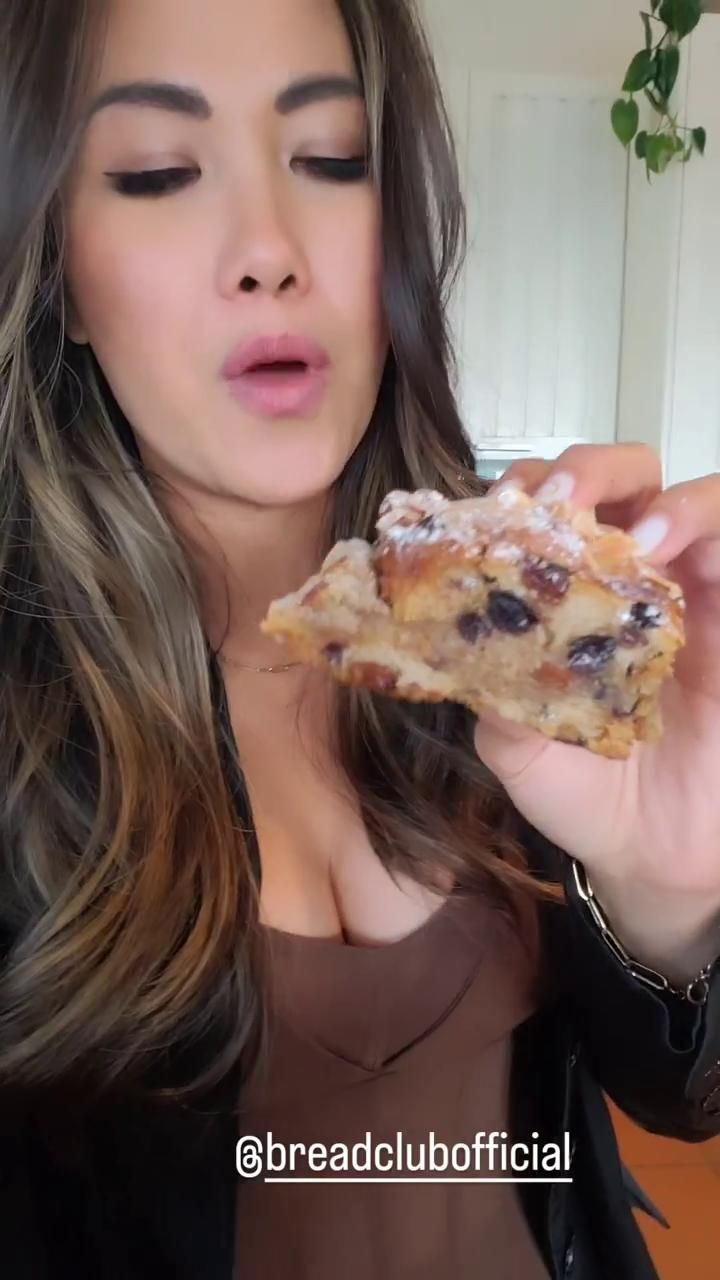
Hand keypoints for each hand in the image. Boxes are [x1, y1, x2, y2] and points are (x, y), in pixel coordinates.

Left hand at [473, 443, 719, 981]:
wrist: (647, 853)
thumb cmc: (580, 790)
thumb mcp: (516, 746)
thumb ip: (494, 693)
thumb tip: (461, 645)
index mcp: (566, 592)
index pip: (547, 507)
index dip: (524, 492)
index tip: (499, 511)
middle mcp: (628, 577)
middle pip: (623, 478)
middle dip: (593, 470)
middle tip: (565, 502)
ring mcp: (689, 592)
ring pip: (692, 500)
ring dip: (665, 500)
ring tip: (639, 536)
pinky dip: (709, 531)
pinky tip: (677, 553)